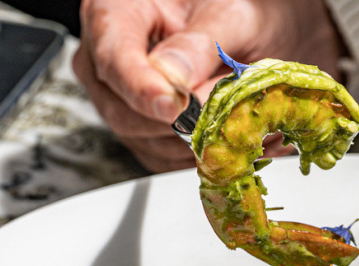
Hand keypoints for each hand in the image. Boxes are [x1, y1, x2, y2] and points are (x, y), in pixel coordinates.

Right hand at [72, 0, 345, 172]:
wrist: (250, 31)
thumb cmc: (234, 10)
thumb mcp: (229, 14)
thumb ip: (201, 44)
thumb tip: (176, 81)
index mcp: (115, 14)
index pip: (113, 59)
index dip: (142, 90)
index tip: (175, 108)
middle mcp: (108, 62)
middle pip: (123, 110)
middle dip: (178, 122)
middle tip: (226, 113)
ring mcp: (123, 103)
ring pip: (147, 142)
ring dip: (198, 139)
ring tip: (241, 120)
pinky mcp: (145, 135)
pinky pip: (166, 159)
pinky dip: (204, 154)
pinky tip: (234, 136)